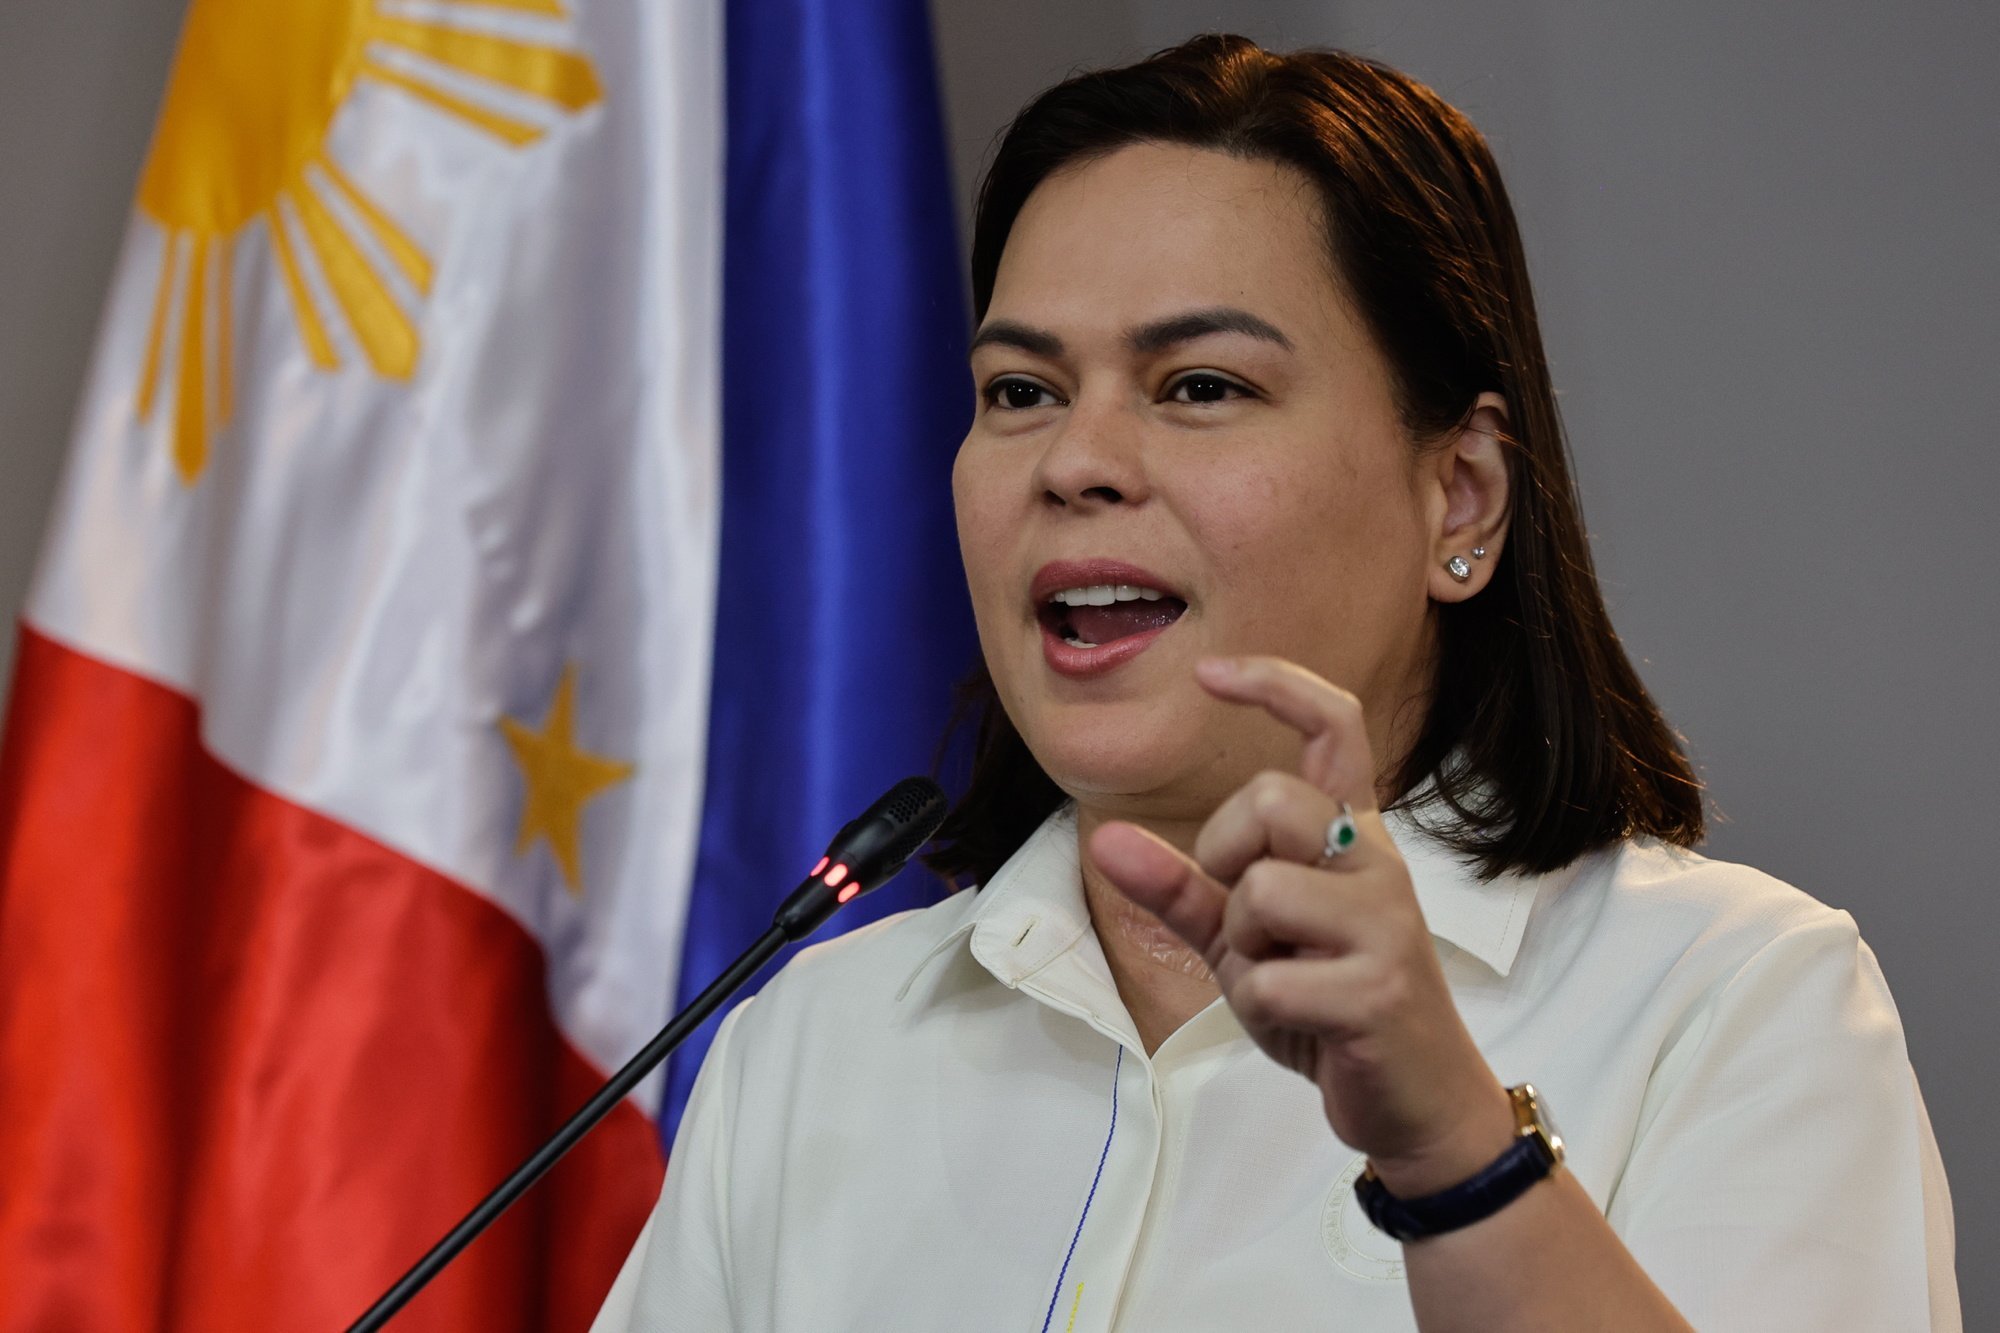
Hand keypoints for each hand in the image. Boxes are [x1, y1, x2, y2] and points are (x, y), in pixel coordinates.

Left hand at [1087, 655, 1515, 1194]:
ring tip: (1279, 980)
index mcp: (1348, 835)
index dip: (1276, 684)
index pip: (1334, 726)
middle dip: (1224, 855)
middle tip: (1246, 918)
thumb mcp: (1243, 940)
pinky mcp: (1380, 987)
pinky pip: (1269, 979)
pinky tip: (1300, 1023)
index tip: (1210, 673)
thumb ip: (1180, 888)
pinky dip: (1260, 1007)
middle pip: (1269, 798)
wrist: (1415, 1098)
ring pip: (1261, 890)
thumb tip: (1105, 838)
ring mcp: (1385, 921)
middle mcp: (1375, 860)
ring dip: (1242, 949)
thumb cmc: (1330, 1003)